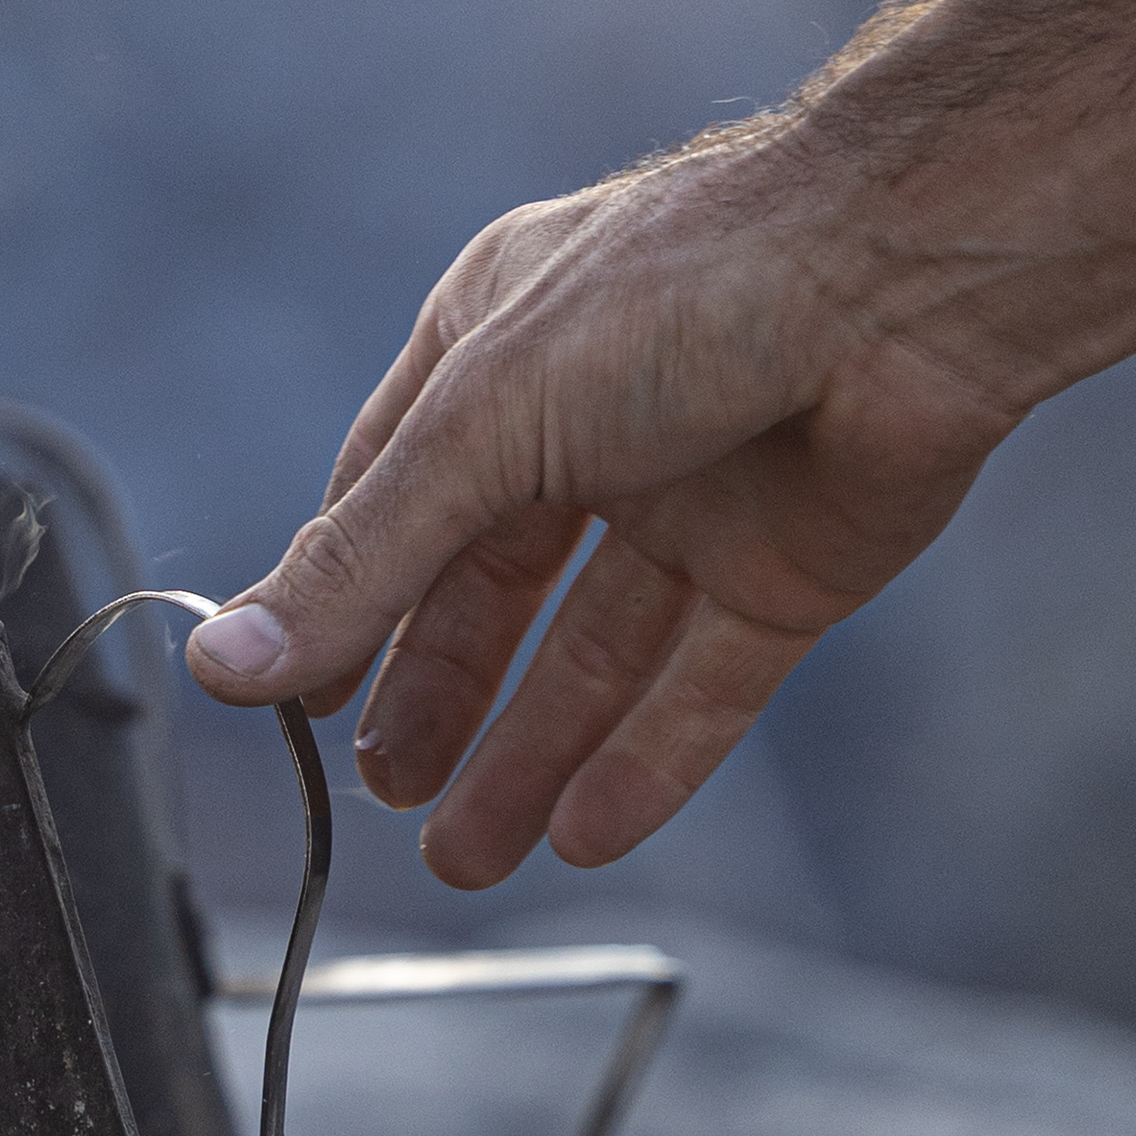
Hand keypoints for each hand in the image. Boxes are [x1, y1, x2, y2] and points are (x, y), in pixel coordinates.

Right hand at [185, 129, 1014, 884]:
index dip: (339, 598)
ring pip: (591, 656)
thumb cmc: (684, 291)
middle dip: (432, 697)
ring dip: (525, 755)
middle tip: (379, 795)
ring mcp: (694, 500)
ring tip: (460, 856)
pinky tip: (583, 832)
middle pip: (488, 590)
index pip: (387, 494)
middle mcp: (590, 423)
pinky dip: (646, 761)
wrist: (909, 279)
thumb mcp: (484, 425)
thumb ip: (364, 560)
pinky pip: (703, 686)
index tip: (287, 701)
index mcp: (495, 348)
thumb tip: (226, 664)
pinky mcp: (790, 568)